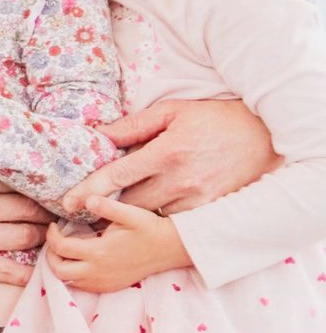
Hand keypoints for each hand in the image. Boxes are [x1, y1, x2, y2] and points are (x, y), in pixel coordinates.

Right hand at [0, 145, 49, 283]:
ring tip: (52, 238)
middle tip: (60, 216)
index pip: (20, 182)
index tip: (52, 189)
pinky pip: (8, 270)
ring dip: (43, 238)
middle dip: (48, 214)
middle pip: (31, 209)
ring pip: (28, 236)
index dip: (39, 187)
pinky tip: (39, 273)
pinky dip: (27, 274)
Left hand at [45, 195, 188, 292]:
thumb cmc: (149, 228)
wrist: (170, 249)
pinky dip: (74, 274)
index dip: (51, 235)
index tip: (55, 225)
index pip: (60, 248)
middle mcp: (97, 272)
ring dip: (61, 265)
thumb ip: (106, 205)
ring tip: (66, 248)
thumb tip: (86, 199)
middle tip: (56, 239)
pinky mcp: (109, 287)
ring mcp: (103, 283)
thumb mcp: (130, 213)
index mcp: (99, 253)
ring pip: (68, 281)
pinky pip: (81, 286)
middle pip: (58, 270)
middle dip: (51, 255)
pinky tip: (81, 259)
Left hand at [63, 99, 277, 215]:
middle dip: (105, 206)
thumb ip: (135, 125)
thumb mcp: (173, 112)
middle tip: (83, 208)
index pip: (117, 176)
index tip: (68, 202)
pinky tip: (145, 215)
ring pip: (149, 214)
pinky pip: (172, 221)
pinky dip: (156, 217)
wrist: (263, 137)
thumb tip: (101, 134)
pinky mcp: (207, 211)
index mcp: (166, 152)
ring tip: (109, 214)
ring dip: (129, 215)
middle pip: (128, 203)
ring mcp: (195, 199)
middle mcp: (179, 180)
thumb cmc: (215, 119)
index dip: (89, 190)